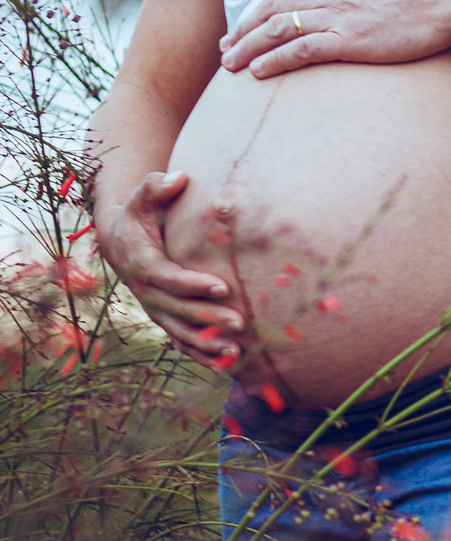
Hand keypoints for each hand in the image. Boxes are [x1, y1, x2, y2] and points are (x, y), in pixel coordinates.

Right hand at [99, 171, 241, 365]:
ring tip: (237, 351)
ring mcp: (156, 308)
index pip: (169, 278)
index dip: (193, 285)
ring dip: (207, 343)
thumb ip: (156, 186)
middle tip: (239, 322)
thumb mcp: (142, 198)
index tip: (222, 287)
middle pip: (178, 310)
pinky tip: (226, 363)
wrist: (121, 242)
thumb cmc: (140, 215)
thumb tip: (178, 177)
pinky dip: (202, 354)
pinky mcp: (165, 318)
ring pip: (180, 332)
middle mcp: (147, 292)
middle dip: (208, 318)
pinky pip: (182, 341)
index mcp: (143, 264)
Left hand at [218, 0, 450, 76]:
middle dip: (242, 31)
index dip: (258, 9)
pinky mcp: (350, 38)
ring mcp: (338, 14)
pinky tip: (258, 72)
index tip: (244, 26)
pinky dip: (274, 60)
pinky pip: (301, 50)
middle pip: (271, 10)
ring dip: (248, 48)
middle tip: (225, 50)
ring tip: (230, 66)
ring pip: (277, 29)